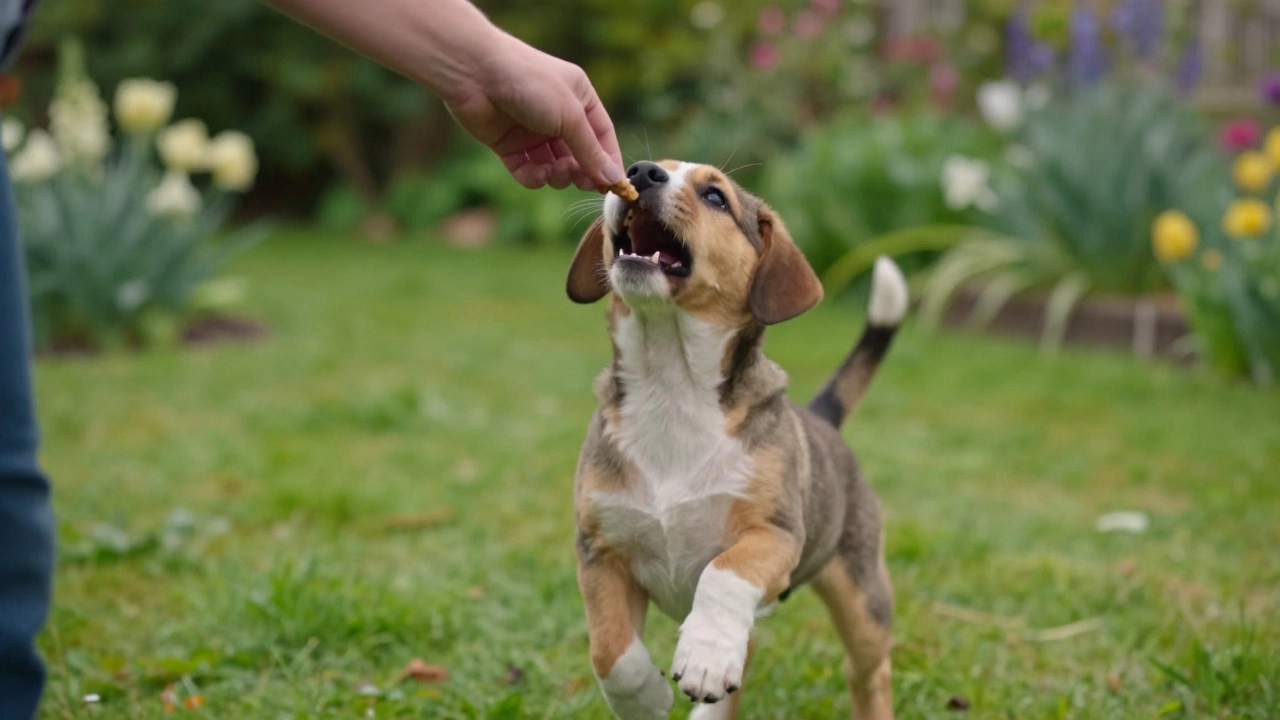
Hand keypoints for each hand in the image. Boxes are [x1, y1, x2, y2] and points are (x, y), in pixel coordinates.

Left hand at [443, 34, 624, 190]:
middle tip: (583, 184)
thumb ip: (591, 150)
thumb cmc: (529, 82)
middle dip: (582, 171)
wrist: (475, 73)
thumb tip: (614, 179)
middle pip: (579, 154)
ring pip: (555, 166)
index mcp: (579, 97)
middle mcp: (557, 114)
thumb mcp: (570, 115)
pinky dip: (534, 177)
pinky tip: (536, 174)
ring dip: (559, 175)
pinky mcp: (508, 145)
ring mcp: (532, 131)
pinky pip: (528, 170)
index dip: (609, 162)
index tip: (615, 187)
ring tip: (557, 172)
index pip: (602, 136)